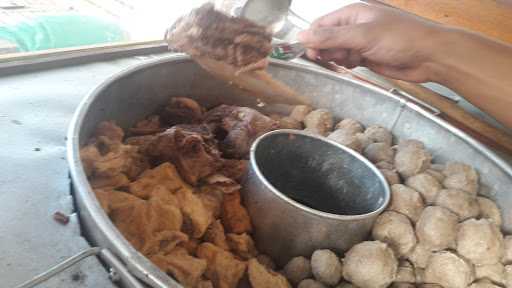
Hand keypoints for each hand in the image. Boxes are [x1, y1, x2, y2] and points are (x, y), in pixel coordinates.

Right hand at [298, 3, 446, 82]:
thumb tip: (302, 36)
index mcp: (352, 13)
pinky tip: (356, 64)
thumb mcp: (362, 35)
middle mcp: (355, 26)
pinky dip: (347, 64)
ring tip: (352, 60)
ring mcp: (361, 41)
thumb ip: (330, 37)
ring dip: (337, 59)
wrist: (429, 56)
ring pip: (336, 52)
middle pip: (326, 39)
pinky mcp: (366, 56)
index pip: (321, 25)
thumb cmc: (401, 39)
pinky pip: (347, 60)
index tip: (311, 54)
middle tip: (335, 58)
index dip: (312, 39)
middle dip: (326, 50)